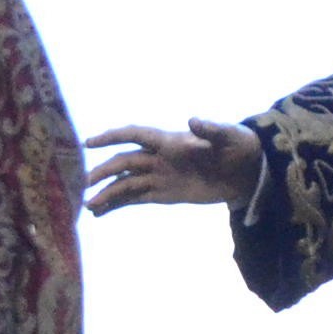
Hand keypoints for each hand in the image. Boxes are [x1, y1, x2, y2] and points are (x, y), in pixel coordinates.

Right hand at [84, 119, 263, 214]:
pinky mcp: (165, 194)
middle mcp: (159, 157)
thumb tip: (193, 120)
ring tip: (88, 206)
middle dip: (104, 172)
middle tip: (84, 185)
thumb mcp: (227, 137)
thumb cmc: (238, 146)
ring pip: (126, 183)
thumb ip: (210, 130)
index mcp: (169, 140)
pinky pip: (136, 199)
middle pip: (124, 162)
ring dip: (107, 193)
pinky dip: (118, 205)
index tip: (89, 143)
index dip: (112, 137)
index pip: (134, 135)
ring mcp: (160, 176)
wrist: (248, 171)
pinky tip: (101, 213)